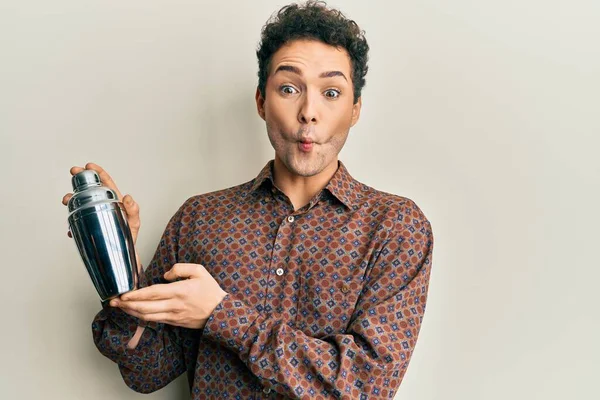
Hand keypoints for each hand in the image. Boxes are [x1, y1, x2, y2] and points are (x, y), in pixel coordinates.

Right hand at [62, 162, 140, 244]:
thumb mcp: (134, 221)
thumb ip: (133, 210)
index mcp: (114, 200)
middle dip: (80, 178)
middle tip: (74, 173)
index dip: (97, 172)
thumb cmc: (130, 234)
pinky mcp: (87, 225)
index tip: (88, 165)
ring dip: (71, 198)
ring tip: (67, 200)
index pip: (106, 182)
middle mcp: (102, 204)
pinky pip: (76, 220)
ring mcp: (93, 214)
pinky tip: (70, 227)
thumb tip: (128, 197)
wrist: (123, 253)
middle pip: (89, 188)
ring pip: (80, 202)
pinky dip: (71, 222)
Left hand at [109, 263, 227, 329]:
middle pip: (145, 307)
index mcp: (179, 291)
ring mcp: (173, 315)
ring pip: (147, 316)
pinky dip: (142, 317)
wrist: (221, 313)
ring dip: (131, 312)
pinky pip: (155, 320)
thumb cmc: (211, 291)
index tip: (123, 295)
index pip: (152, 293)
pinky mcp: (174, 322)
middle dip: (127, 305)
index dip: (136, 295)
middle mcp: (174, 305)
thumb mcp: (200, 271)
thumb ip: (180, 268)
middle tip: (113, 302)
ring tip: (120, 308)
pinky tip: (135, 312)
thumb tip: (165, 275)